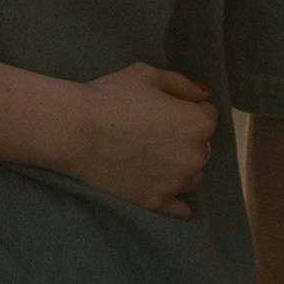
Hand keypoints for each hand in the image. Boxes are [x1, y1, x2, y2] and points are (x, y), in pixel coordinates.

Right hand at [64, 63, 215, 214]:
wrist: (75, 130)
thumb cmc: (110, 96)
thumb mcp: (147, 75)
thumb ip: (181, 84)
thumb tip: (203, 95)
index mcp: (197, 123)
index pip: (207, 115)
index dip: (185, 109)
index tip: (163, 109)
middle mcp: (195, 156)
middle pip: (201, 147)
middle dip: (184, 138)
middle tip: (151, 131)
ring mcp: (177, 184)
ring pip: (192, 176)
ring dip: (180, 167)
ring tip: (148, 157)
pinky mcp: (157, 204)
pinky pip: (181, 208)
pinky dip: (174, 198)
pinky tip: (158, 185)